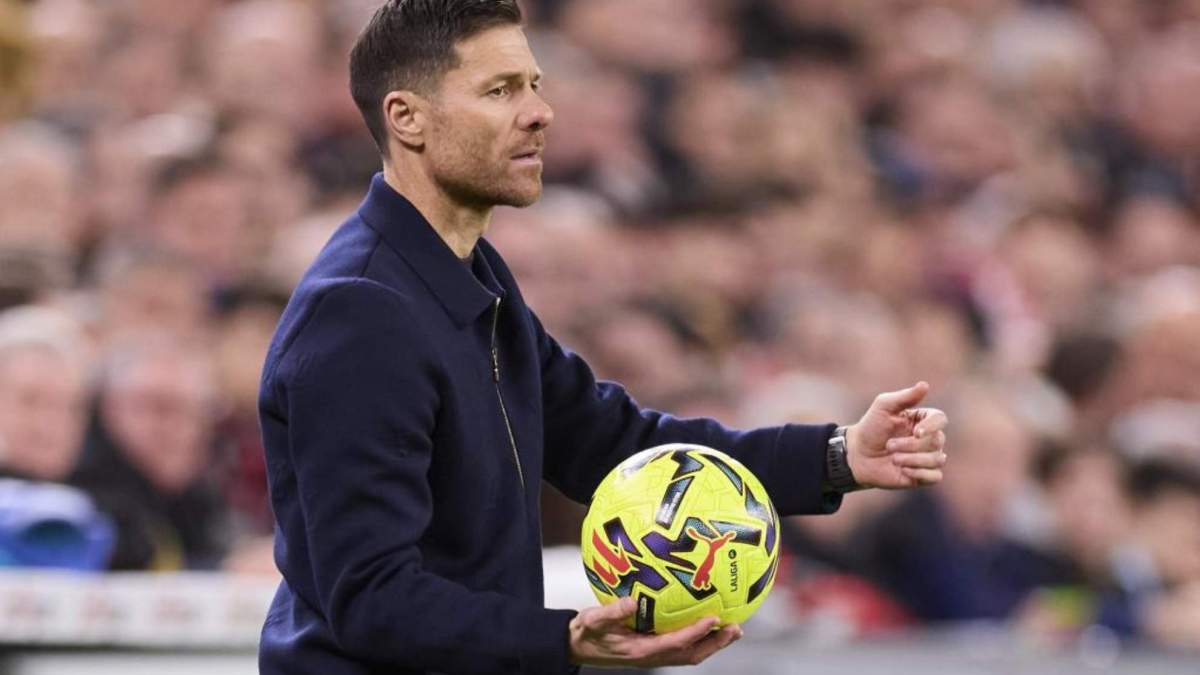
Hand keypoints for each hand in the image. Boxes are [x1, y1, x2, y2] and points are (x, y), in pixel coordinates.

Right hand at [568, 596, 742, 667]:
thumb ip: (612, 612)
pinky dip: (700, 638)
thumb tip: (633, 600)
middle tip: (736, 628)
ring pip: (691, 653)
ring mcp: (655, 655)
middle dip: (715, 643)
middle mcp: (652, 656)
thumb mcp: (592, 621)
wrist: (577, 646)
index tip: (714, 618)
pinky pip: (683, 647)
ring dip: (713, 643)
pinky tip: (708, 625)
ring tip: (732, 629)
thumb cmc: (585, 632)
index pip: (675, 643)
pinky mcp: (654, 650)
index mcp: (640, 651)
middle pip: (692, 654)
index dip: (696, 632)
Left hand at [845, 381, 947, 488]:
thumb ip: (904, 397)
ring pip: (938, 459)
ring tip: (893, 458)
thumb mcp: (883, 407)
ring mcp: (927, 457)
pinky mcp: (923, 475)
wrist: (858, 454)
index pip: (941, 419)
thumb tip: (925, 385)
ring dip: (912, 459)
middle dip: (911, 445)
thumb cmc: (871, 427)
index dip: (932, 426)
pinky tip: (903, 471)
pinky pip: (935, 476)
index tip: (916, 432)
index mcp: (922, 419)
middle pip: (937, 441)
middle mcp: (929, 438)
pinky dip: (920, 474)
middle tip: (889, 445)